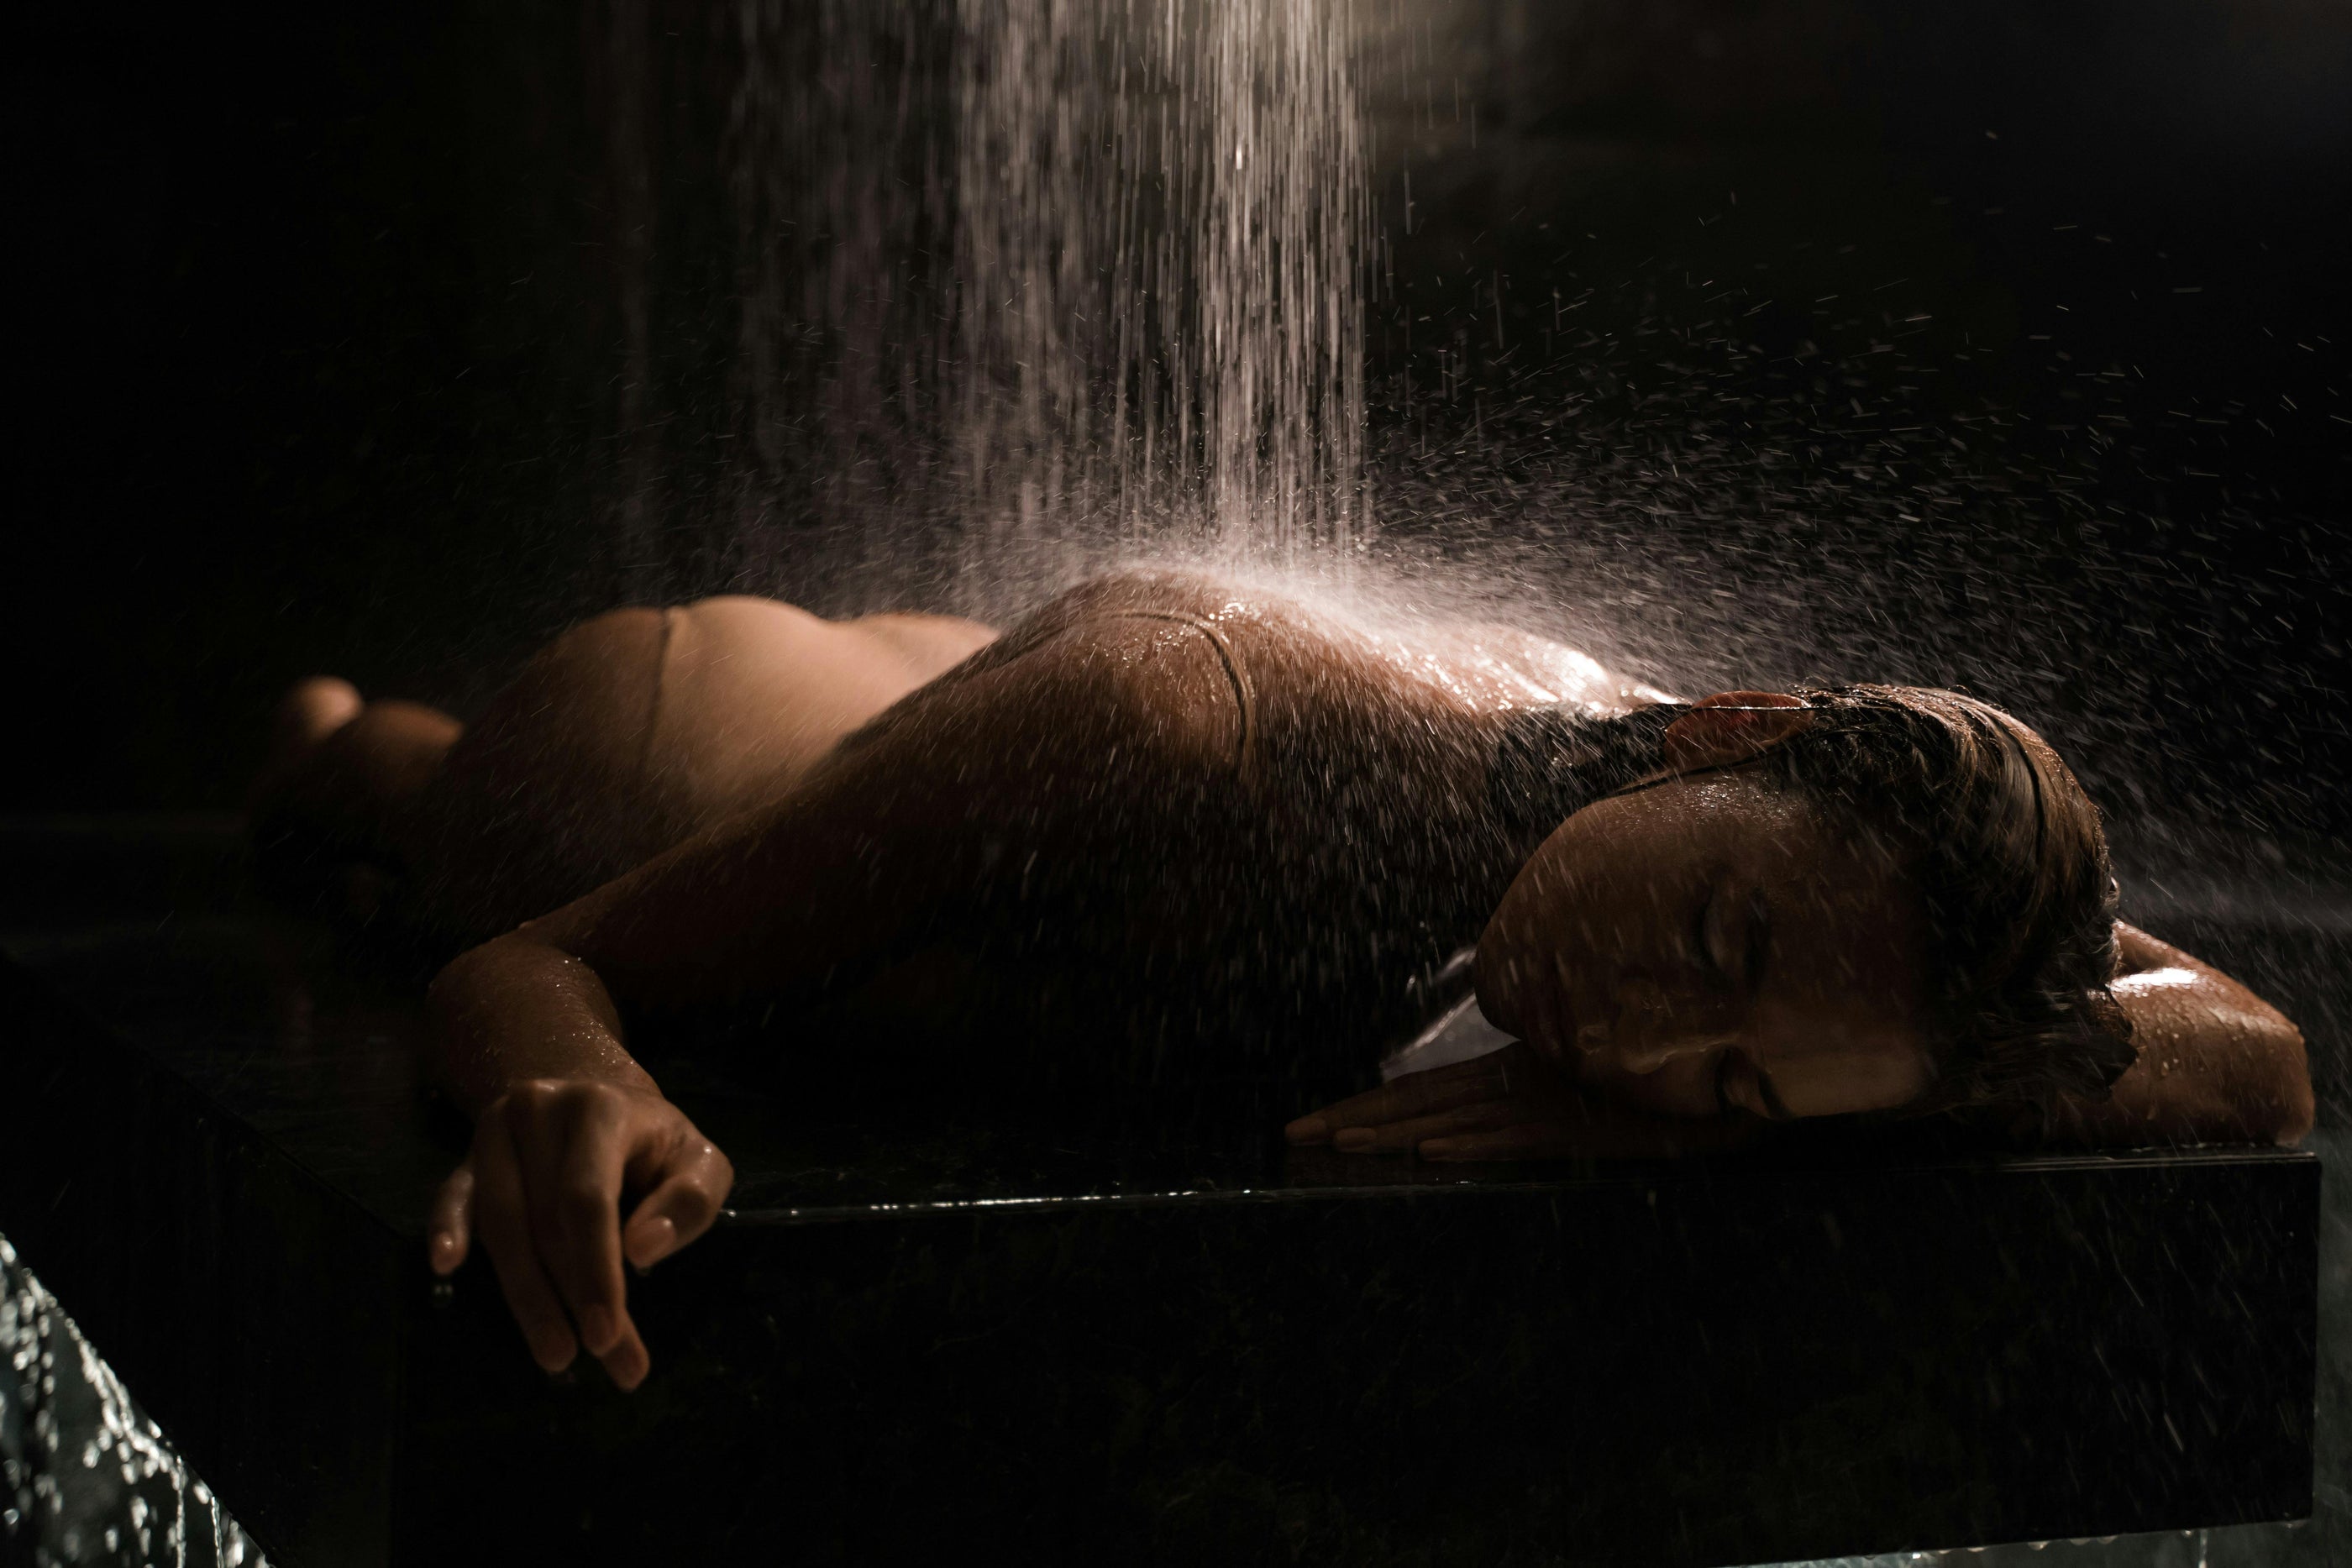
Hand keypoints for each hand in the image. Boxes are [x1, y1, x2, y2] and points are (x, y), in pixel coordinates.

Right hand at [428, 1078, 733, 1388]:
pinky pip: (452, 1196)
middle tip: (597, 1357)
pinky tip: (445, 1266)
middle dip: (569, 1298)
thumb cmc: (657, 1144)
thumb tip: (642, 1248)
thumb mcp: (698, 1162)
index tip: (605, 1335)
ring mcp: (496, 1131)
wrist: (603, 1098)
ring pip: (502, 1223)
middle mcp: (539, 1110)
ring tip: (554, 1354)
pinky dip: (447, 1229)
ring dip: (525, 1295)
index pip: (587, 1199)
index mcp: (599, 1108)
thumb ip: (688, 1202)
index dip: (595, 1270)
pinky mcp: (468, 1155)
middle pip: (544, 1220)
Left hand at [1283, 1042, 1754, 1160]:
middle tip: (1291, 1133)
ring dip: (1393, 1132)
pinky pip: (1513, 1138)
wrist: (1722, 1071)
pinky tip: (1431, 1152)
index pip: (1422, 1089)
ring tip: (1338, 1144)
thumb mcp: (1581, 1081)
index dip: (1366, 1105)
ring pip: (1453, 1118)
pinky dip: (1470, 1143)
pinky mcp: (1576, 1128)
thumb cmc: (1649, 1078)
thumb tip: (1480, 1116)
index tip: (1314, 1123)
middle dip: (1351, 1116)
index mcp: (1511, 1070)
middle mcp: (1516, 1082)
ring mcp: (1543, 1105)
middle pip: (1418, 1100)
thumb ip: (1535, 1092)